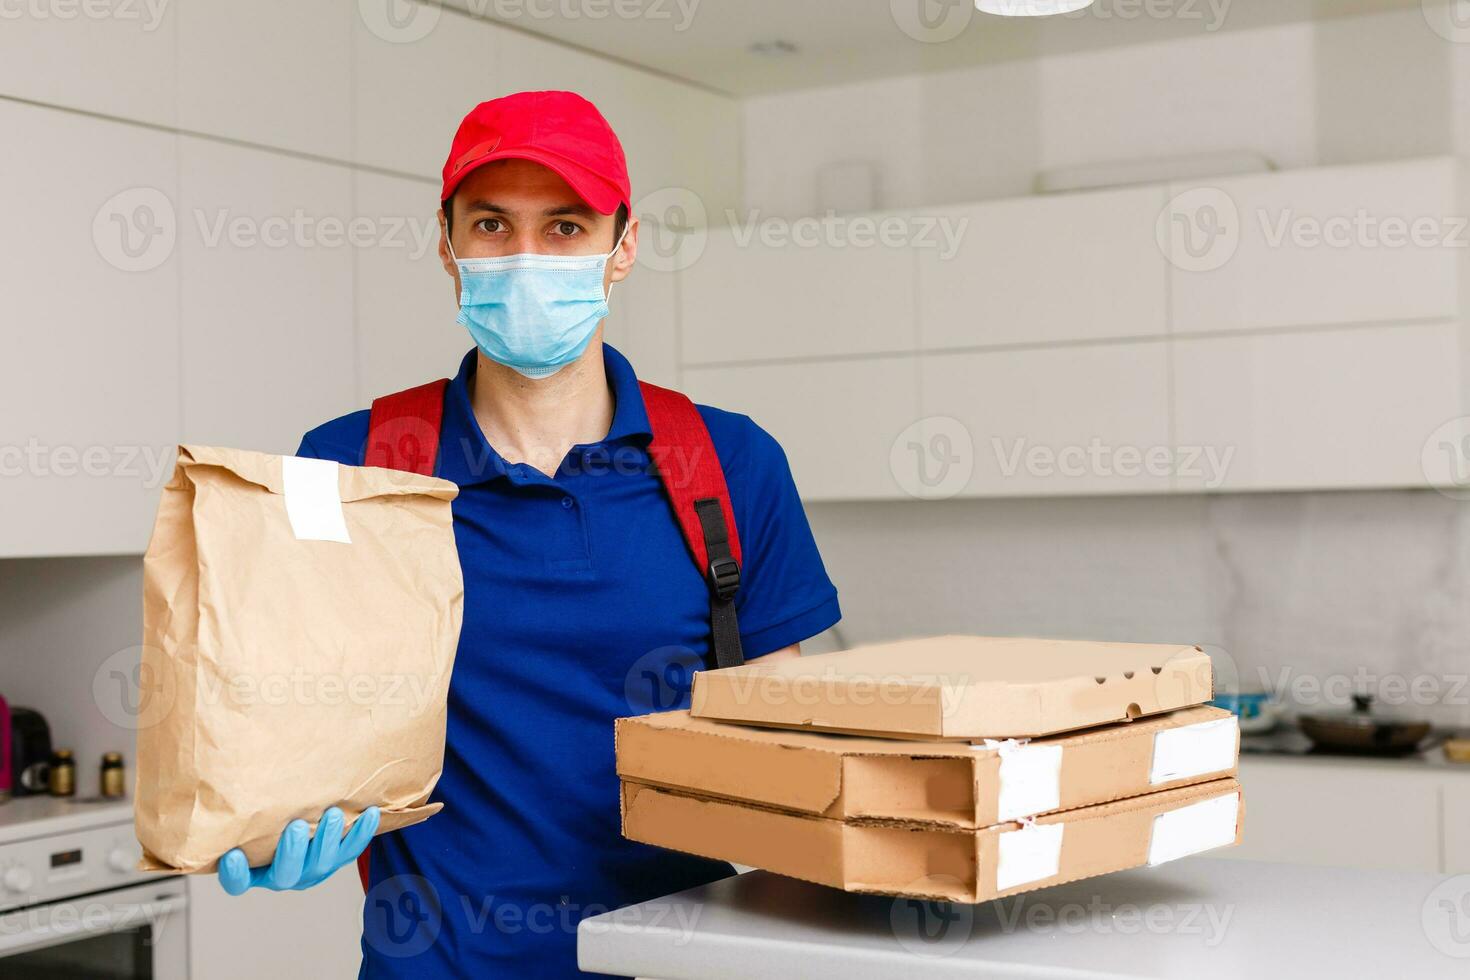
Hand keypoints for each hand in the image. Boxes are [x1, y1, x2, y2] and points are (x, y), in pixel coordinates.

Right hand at [217, 806, 379, 894]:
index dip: (235, 873)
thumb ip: (246, 797)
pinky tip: (370, 813)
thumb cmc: (270, 815)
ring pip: (321, 863)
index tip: (233, 856)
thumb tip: (230, 746)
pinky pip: (351, 850)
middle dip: (293, 851)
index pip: (238, 880)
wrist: (303, 820)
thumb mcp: (253, 812)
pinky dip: (361, 832)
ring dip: (328, 839)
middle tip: (296, 827)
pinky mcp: (337, 860)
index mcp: (254, 868)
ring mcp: (311, 869)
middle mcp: (282, 873)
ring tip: (334, 815)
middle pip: (285, 873)